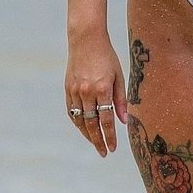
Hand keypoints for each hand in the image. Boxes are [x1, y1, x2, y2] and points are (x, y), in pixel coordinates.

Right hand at [64, 34, 127, 156]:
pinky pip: (71, 111)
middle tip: (104, 153)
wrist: (86, 40)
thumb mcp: (119, 76)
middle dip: (98, 141)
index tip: (113, 148)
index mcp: (102, 89)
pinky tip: (84, 129)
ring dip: (88, 135)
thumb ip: (121, 100)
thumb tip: (124, 121)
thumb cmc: (107, 57)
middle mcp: (87, 92)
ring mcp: (75, 91)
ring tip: (96, 143)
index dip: (110, 136)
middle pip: (92, 124)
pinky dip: (78, 122)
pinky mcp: (67, 88)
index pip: (106, 120)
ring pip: (80, 120)